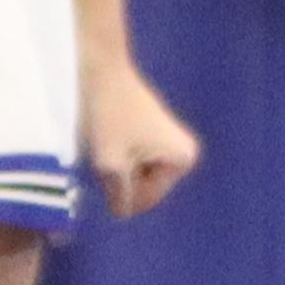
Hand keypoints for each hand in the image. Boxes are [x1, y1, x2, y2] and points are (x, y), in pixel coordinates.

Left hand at [80, 56, 202, 219]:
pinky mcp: (154, 132)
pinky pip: (132, 158)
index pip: (145, 199)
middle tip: (104, 150)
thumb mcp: (110, 165)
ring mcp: (170, 142)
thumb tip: (123, 214)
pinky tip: (106, 133)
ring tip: (104, 140)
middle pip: (143, 187)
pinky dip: (115, 153)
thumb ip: (120, 196)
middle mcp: (184, 153)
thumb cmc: (107, 116)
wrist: (100, 70)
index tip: (106, 163)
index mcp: (182, 161)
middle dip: (118, 177)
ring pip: (134, 174)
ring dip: (114, 166)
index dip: (117, 190)